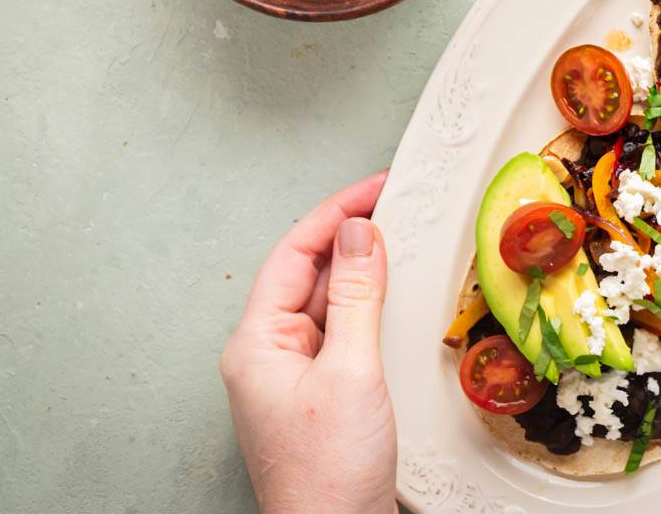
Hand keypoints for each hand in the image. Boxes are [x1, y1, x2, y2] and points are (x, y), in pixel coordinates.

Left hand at [219, 172, 397, 513]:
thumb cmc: (328, 474)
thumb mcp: (351, 371)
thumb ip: (356, 298)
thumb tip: (359, 235)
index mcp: (257, 344)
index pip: (293, 254)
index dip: (335, 213)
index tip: (375, 187)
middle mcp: (268, 356)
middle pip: (309, 274)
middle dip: (352, 236)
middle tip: (398, 205)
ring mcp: (294, 377)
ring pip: (327, 303)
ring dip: (363, 272)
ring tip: (403, 243)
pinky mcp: (322, 395)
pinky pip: (343, 333)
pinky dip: (371, 309)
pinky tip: (397, 303)